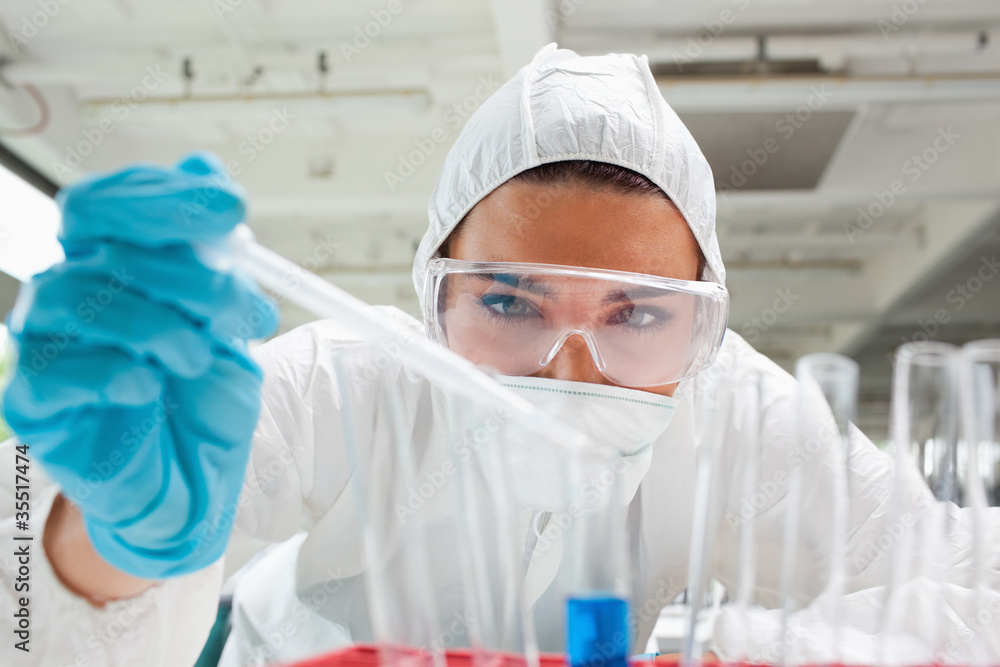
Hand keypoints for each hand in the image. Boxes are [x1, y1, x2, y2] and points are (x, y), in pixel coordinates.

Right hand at [4, 153, 277, 578]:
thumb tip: (204, 167)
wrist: (196, 475)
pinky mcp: (35, 401)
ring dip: (157, 324)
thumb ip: (214, 253)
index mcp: (109, 264)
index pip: (108, 204)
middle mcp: (69, 292)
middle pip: (97, 242)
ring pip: (79, 298)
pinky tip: (149, 386)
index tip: (231, 208)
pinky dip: (112, 371)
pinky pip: (55, 368)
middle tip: (236, 305)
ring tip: (201, 358)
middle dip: (179, 267)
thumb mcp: (229, 320)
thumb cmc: (203, 394)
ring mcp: (46, 344)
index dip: (164, 198)